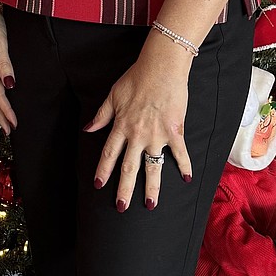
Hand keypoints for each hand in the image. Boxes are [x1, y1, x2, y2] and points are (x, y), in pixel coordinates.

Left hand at [85, 44, 192, 209]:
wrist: (162, 67)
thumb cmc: (136, 78)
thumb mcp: (112, 95)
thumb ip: (101, 115)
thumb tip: (88, 129)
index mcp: (121, 126)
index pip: (109, 154)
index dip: (103, 171)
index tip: (99, 185)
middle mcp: (137, 135)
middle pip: (129, 167)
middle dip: (124, 189)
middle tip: (121, 207)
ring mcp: (157, 135)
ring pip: (153, 166)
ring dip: (152, 187)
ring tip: (151, 204)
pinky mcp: (175, 132)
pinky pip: (180, 153)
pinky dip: (184, 166)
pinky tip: (187, 179)